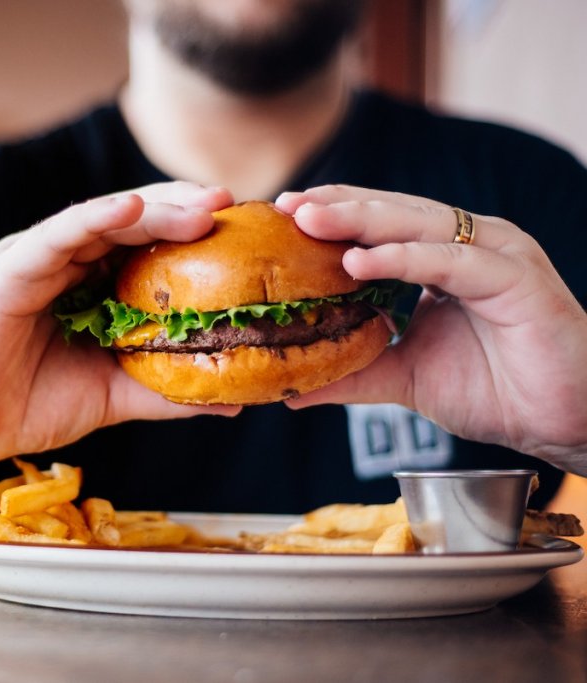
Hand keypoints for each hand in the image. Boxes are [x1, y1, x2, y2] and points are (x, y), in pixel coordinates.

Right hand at [0, 182, 238, 476]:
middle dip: (185, 211)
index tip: (248, 236)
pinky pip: (56, 236)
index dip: (196, 237)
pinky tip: (131, 209)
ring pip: (102, 220)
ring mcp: (37, 258)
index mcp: (89, 284)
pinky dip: (93, 219)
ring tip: (203, 206)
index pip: (149, 247)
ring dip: (154, 208)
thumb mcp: (112, 395)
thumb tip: (235, 399)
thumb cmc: (27, 405)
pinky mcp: (9, 268)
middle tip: (235, 206)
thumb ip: (166, 392)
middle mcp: (65, 261)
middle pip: (133, 224)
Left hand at [276, 185, 586, 474]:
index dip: (333, 216)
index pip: (380, 225)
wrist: (562, 422)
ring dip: (360, 221)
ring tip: (309, 221)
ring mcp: (496, 255)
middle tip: (286, 204)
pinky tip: (358, 261)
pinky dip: (403, 259)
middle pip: (393, 214)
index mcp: (444, 257)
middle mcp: (470, 245)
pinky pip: (450, 261)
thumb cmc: (494, 390)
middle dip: (337, 206)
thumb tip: (292, 388)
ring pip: (419, 226)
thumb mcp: (404, 377)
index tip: (282, 214)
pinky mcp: (517, 278)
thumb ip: (352, 373)